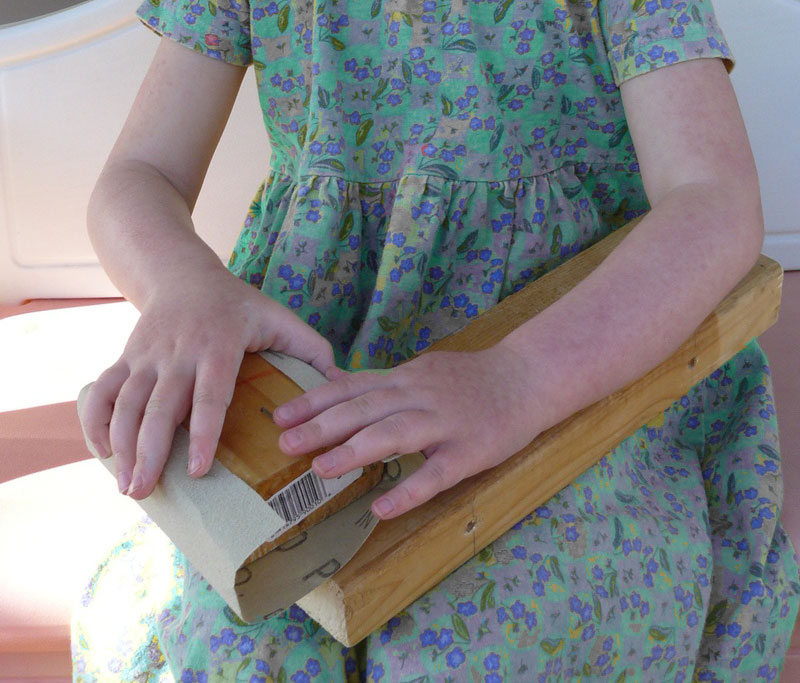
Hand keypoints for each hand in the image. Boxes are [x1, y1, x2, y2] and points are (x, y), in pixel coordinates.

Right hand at [78, 266, 335, 498]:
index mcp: (219, 346)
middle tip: (146, 492)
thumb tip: (343, 383)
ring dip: (121, 445)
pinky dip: (96, 421)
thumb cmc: (237, 303)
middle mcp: (178, 352)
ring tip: (127, 486)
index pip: (210, 395)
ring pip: (126, 403)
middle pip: (160, 407)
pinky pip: (102, 391)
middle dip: (150, 451)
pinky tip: (103, 452)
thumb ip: (311, 348)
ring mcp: (146, 355)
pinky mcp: (126, 357)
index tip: (200, 470)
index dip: (205, 433)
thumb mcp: (279, 316)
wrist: (181, 273)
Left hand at [272, 345, 543, 518]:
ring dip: (356, 451)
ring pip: (395, 434)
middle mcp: (420, 396)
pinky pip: (437, 474)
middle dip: (323, 426)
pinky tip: (383, 508)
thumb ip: (383, 383)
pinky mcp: (471, 451)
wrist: (528, 377)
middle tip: (285, 444)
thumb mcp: (422, 371)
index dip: (315, 401)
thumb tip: (337, 387)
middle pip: (366, 409)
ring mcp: (446, 423)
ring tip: (321, 469)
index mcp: (406, 379)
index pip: (353, 387)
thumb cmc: (471, 380)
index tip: (280, 416)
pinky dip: (409, 490)